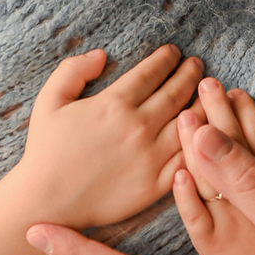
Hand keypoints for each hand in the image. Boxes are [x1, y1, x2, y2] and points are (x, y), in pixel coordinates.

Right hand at [17, 44, 203, 230]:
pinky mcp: (156, 185)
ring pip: (189, 123)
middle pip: (176, 92)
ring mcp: (150, 157)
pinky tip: (205, 132)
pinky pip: (188, 159)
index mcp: (114, 104)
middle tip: (197, 65)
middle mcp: (138, 127)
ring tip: (209, 93)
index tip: (174, 52)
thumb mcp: (49, 100)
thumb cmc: (45, 150)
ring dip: (202, 103)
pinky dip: (201, 142)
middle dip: (190, 74)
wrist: (47, 203)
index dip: (166, 58)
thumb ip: (73, 70)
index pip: (152, 72)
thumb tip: (102, 55)